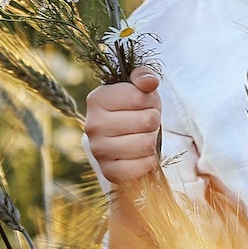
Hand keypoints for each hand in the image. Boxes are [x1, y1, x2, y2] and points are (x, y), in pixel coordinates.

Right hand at [85, 68, 162, 185]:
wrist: (123, 138)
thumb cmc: (134, 108)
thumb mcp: (139, 86)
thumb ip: (143, 77)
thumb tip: (148, 82)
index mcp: (97, 99)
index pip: (140, 96)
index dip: (150, 99)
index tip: (143, 102)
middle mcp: (93, 125)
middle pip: (148, 120)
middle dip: (154, 120)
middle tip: (145, 121)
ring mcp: (99, 150)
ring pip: (147, 143)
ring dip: (152, 139)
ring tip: (142, 135)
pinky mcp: (109, 171)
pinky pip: (142, 166)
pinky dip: (150, 161)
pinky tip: (141, 154)